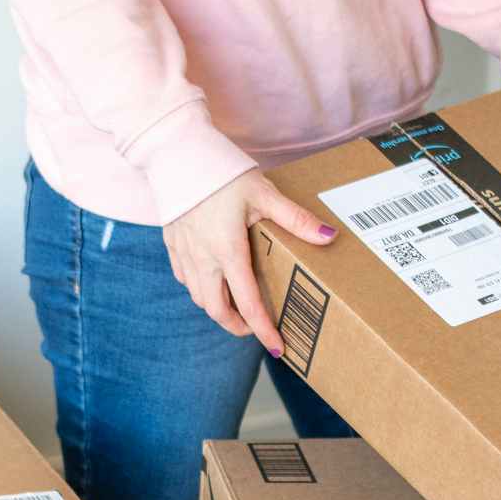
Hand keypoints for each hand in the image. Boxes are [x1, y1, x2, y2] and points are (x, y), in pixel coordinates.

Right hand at [163, 169, 336, 354]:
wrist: (174, 151)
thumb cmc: (221, 172)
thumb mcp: (264, 193)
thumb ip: (295, 219)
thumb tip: (328, 236)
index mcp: (227, 251)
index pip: (247, 303)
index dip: (263, 330)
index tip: (277, 348)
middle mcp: (202, 259)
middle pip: (217, 310)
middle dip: (237, 326)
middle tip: (256, 329)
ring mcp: (183, 254)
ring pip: (199, 298)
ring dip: (218, 308)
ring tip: (237, 307)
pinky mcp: (172, 245)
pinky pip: (185, 279)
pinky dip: (201, 289)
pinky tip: (212, 281)